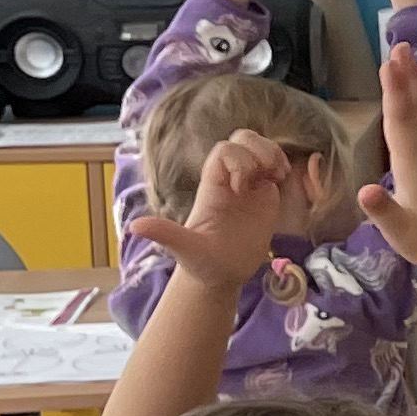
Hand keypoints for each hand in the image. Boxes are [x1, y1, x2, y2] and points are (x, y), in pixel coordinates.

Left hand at [128, 128, 300, 287]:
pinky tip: (281, 180)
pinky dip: (281, 165)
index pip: (224, 152)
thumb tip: (134, 226)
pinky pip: (273, 165)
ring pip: (258, 147)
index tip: (240, 190)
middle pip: (241, 140)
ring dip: (272, 153)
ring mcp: (249, 185)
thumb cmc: (202, 262)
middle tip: (267, 173)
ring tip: (277, 175)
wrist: (222, 275)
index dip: (237, 162)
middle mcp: (230, 180)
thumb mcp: (185, 249)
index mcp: (212, 187)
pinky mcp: (265, 194)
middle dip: (257, 149)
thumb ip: (165, 234)